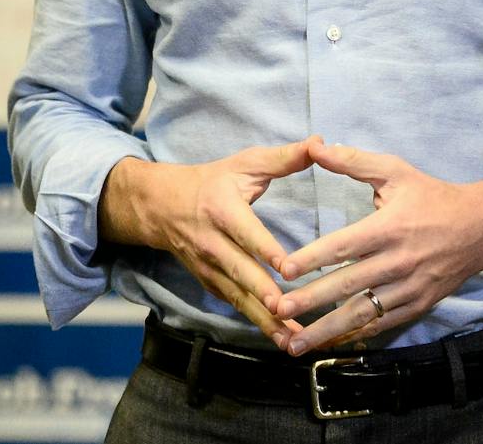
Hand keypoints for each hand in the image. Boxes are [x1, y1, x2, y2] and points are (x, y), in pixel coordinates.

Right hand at [99, 138, 318, 345]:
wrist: (161, 206)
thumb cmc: (212, 182)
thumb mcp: (244, 163)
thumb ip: (284, 158)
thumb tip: (321, 142)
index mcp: (223, 210)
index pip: (246, 232)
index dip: (265, 250)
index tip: (287, 267)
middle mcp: (213, 243)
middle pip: (241, 273)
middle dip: (264, 295)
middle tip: (289, 312)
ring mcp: (209, 268)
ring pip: (239, 298)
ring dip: (265, 321)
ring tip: (293, 340)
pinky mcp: (210, 284)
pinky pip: (236, 307)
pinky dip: (258, 325)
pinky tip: (282, 339)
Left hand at [272, 143, 482, 355]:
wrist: (482, 227)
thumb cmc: (432, 196)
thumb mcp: (395, 171)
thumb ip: (352, 161)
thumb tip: (314, 147)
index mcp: (389, 227)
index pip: (344, 246)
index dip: (312, 258)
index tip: (283, 271)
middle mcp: (398, 261)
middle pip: (348, 285)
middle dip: (311, 301)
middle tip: (277, 310)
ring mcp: (409, 288)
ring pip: (363, 313)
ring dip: (327, 329)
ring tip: (295, 343)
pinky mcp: (418, 305)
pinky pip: (382, 324)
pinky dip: (356, 335)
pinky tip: (331, 344)